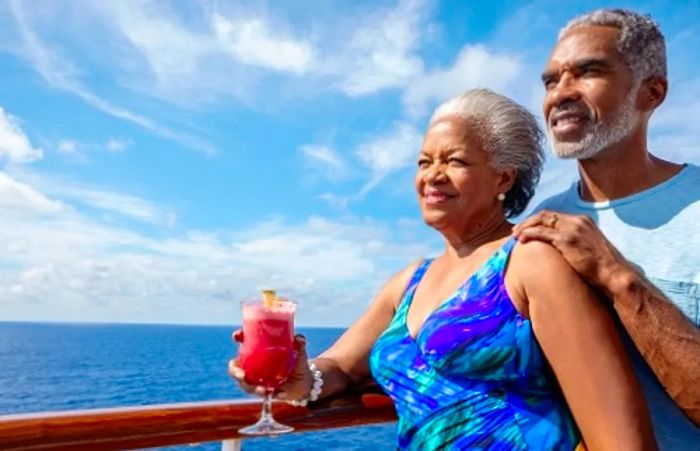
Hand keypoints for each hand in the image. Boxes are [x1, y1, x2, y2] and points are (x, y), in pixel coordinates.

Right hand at [228, 330, 313, 400]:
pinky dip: (270, 395)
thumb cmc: (297, 363)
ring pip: (246, 385)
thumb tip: (299, 338)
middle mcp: (253, 366)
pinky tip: (281, 394)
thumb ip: (299, 345)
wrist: (304, 382)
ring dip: (252, 388)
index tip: (236, 336)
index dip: (238, 337)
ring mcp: (256, 380)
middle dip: (235, 372)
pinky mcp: (263, 391)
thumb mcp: (299, 353)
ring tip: (264, 390)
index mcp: (258, 352)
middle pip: (235, 368)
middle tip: (243, 375)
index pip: (244, 342)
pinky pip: (262, 395)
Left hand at [512, 210, 629, 289]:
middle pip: (544, 215)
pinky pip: (541, 233)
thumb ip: (576, 242)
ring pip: (540, 221)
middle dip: (528, 221)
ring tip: (514, 236)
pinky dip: (529, 234)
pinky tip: (521, 240)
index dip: (537, 221)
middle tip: (515, 231)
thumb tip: (562, 249)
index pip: (554, 215)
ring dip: (525, 227)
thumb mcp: (588, 248)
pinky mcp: (567, 239)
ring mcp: (572, 228)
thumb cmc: (602, 267)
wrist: (613, 273)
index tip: (526, 228)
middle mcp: (577, 220)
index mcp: (582, 221)